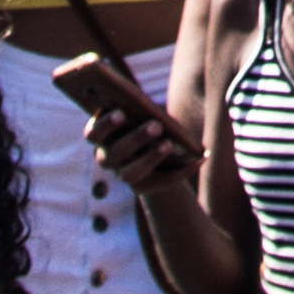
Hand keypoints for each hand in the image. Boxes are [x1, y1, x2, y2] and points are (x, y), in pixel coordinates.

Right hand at [74, 86, 197, 192]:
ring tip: (169, 144)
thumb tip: (150, 106)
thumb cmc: (146, 117)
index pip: (93, 133)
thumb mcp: (142, 110)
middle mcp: (107, 158)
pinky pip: (161, 182)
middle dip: (135, 139)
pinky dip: (181, 171)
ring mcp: (123, 174)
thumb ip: (140, 107)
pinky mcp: (142, 187)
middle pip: (115, 153)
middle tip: (156, 125)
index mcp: (101, 135)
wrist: (157, 148)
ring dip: (150, 158)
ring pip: (131, 173)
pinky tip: (200, 158)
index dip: (105, 125)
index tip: (122, 114)